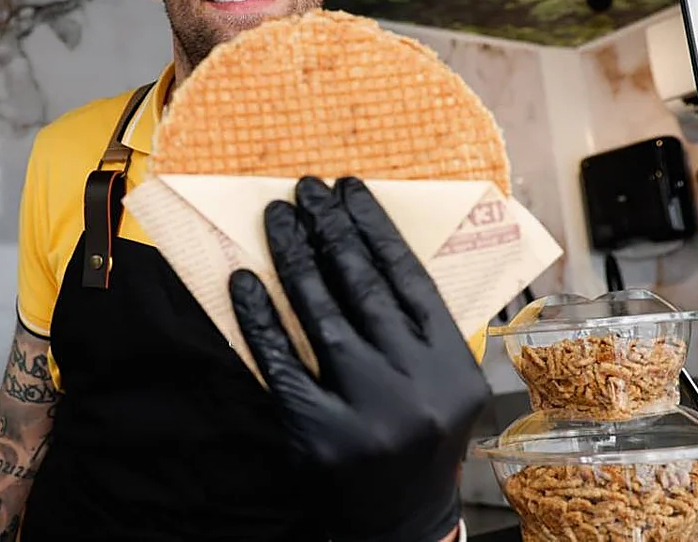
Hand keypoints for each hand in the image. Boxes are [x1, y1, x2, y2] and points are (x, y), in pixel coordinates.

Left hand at [230, 176, 489, 541]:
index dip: (374, 225)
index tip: (348, 188)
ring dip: (293, 257)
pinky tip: (244, 280)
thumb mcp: (442, 382)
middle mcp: (417, 386)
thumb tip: (366, 242)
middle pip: (362, 286)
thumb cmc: (418, 436)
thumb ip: (418, 324)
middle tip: (304, 189)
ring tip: (276, 218)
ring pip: (320, 314)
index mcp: (453, 365)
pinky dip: (259, 317)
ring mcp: (367, 414)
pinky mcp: (319, 436)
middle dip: (329, 228)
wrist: (400, 523)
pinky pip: (280, 362)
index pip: (408, 275)